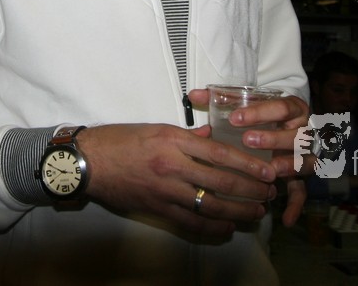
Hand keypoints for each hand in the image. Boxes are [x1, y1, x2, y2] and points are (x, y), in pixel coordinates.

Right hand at [77, 123, 277, 238]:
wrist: (88, 162)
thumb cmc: (119, 140)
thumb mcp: (155, 128)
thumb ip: (187, 135)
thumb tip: (212, 137)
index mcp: (174, 140)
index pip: (219, 152)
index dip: (247, 164)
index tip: (266, 170)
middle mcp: (173, 165)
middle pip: (221, 181)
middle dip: (250, 190)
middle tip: (269, 195)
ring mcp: (165, 190)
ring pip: (210, 205)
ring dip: (237, 211)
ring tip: (255, 213)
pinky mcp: (157, 208)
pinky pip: (191, 222)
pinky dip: (212, 227)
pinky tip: (227, 228)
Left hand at [187, 89, 310, 226]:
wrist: (287, 127)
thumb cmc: (261, 115)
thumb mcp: (248, 103)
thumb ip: (224, 98)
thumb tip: (194, 94)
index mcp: (293, 109)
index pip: (282, 107)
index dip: (260, 112)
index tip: (234, 118)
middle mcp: (304, 132)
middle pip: (297, 135)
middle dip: (273, 138)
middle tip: (247, 140)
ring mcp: (305, 155)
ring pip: (305, 162)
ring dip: (290, 166)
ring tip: (271, 170)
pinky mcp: (302, 177)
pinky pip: (303, 192)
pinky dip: (295, 206)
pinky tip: (284, 219)